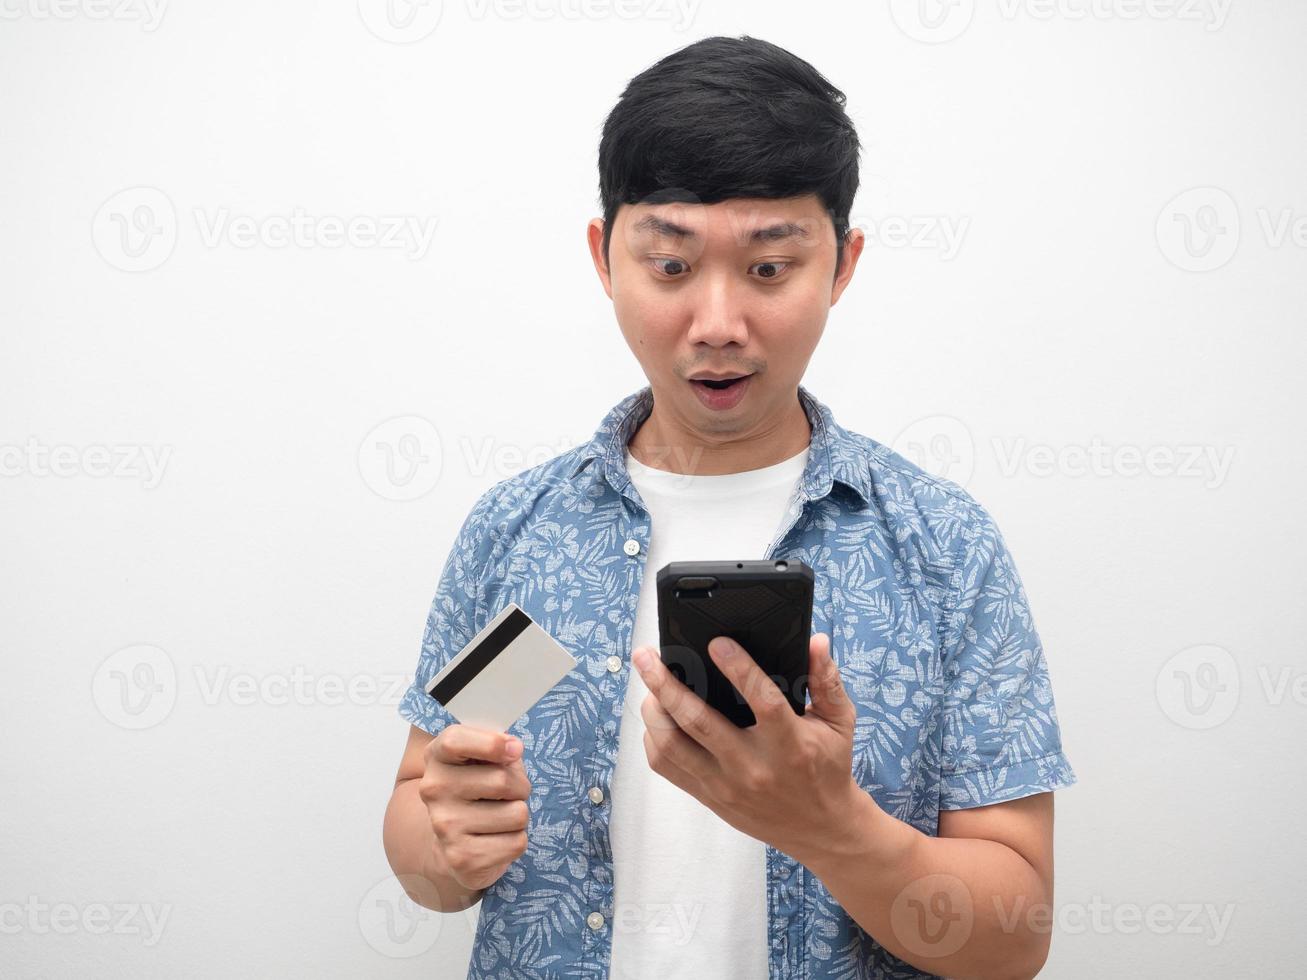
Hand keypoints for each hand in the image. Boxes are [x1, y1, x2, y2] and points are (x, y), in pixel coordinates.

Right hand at [419, 724, 531, 890]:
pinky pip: (517, 842)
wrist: (451, 841)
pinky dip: (516, 839)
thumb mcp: (481, 757)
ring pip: (517, 813)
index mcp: (437, 757)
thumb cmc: (476, 788)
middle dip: (520, 786)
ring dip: (519, 815)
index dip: (492, 743)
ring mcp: (445, 826)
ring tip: (500, 816)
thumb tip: (513, 749)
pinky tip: (496, 838)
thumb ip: (497, 744)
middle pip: (502, 780)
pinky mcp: (462, 858)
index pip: (455, 741)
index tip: (515, 749)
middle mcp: (434, 790)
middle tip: (508, 793)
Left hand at [632, 632, 861, 864]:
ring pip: (672, 746)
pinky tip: (657, 717)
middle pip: (698, 721)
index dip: (738, 668)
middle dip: (666, 684)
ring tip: (648, 682)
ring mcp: (726, 785)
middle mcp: (753, 766)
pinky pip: (667, 767)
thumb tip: (816, 641)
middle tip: (646, 656)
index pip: (761, 700)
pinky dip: (654, 738)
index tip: (716, 643)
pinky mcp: (709, 797)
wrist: (820, 829)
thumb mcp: (839, 723)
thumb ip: (827, 680)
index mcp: (790, 744)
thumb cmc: (828, 768)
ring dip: (653, 710)